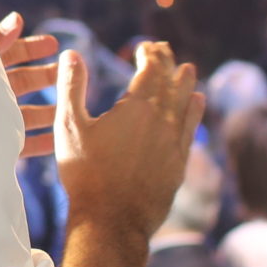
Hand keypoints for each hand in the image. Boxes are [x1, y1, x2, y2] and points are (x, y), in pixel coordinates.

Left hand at [0, 11, 61, 159]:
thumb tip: (18, 17)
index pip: (9, 53)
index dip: (31, 47)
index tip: (55, 45)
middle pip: (22, 81)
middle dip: (46, 76)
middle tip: (69, 72)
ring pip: (26, 113)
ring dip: (49, 109)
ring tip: (72, 105)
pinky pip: (22, 144)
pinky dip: (42, 141)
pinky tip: (61, 139)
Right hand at [55, 40, 201, 238]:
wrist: (112, 220)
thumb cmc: (85, 173)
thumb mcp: (69, 126)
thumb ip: (71, 87)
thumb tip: (71, 54)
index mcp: (136, 106)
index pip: (150, 69)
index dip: (149, 54)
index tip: (144, 46)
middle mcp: (161, 119)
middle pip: (170, 82)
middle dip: (167, 63)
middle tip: (164, 50)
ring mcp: (174, 142)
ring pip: (186, 103)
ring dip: (186, 83)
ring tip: (189, 70)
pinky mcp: (179, 163)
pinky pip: (191, 128)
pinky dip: (195, 110)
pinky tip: (198, 102)